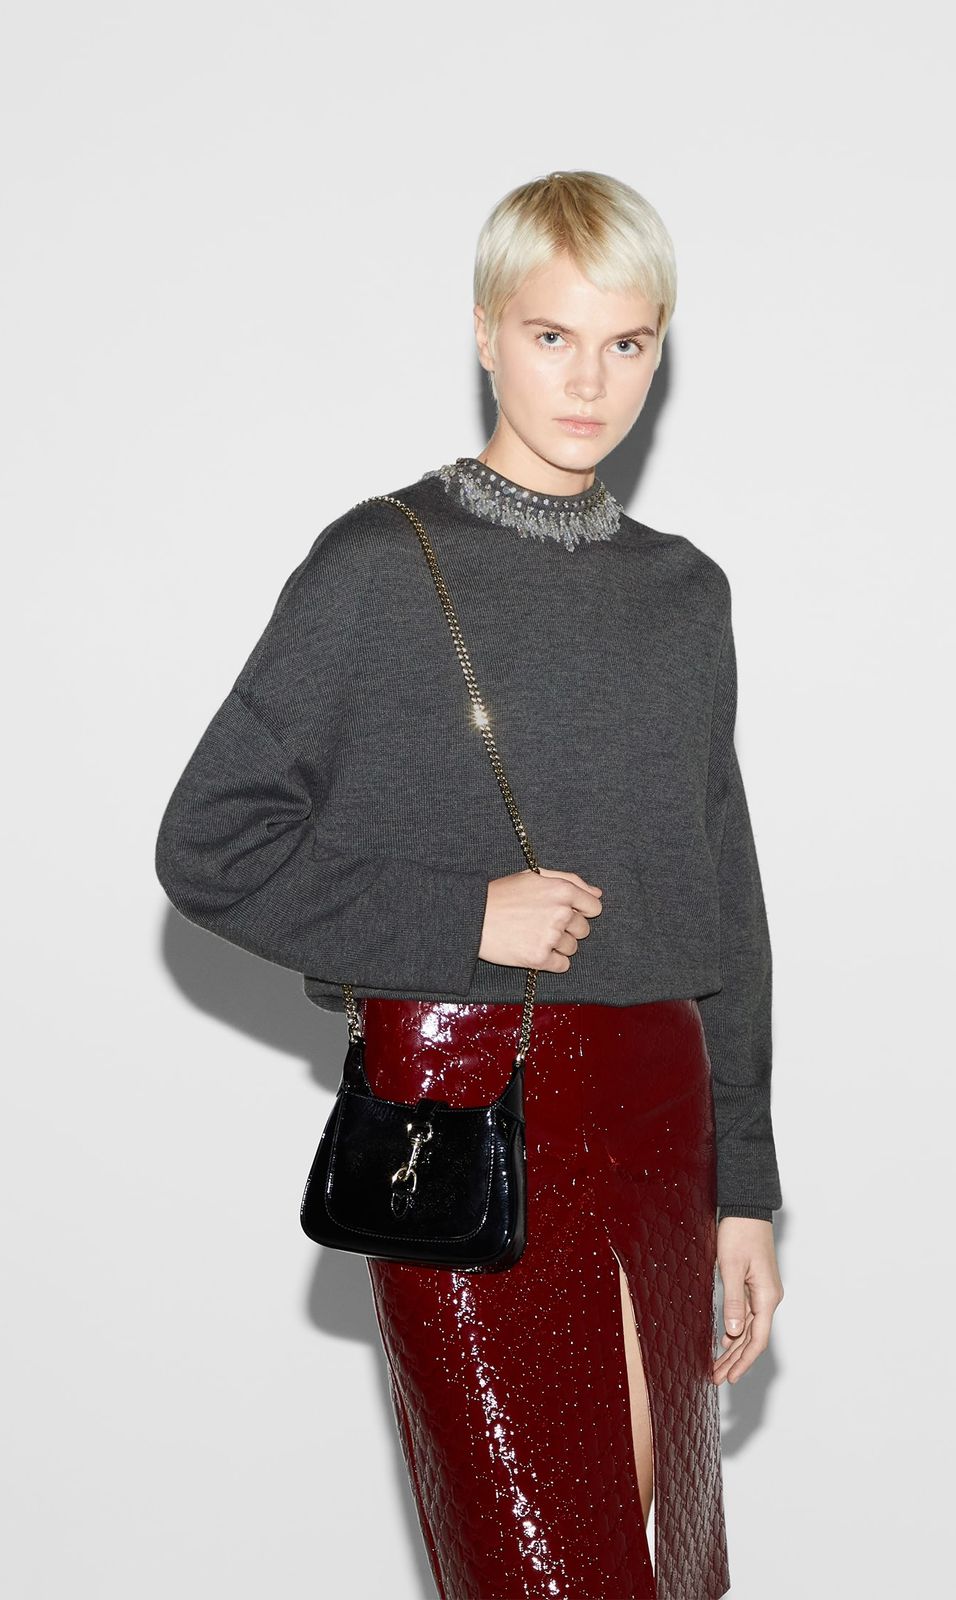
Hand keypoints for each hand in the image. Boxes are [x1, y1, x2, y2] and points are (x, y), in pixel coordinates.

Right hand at [478, 868, 602, 971]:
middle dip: (567, 928)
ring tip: (533, 935)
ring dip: (558, 945)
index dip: (581, 911)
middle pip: (583, 929)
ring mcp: (550, 936)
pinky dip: (551, 961)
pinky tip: (533, 949)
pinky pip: (562, 965)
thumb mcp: (535, 875)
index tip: (565, 913)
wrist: (472, 916)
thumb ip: (570, 880)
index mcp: (562, 890)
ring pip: (572, 948)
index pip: (594, 907)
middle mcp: (560, 912)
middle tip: (541, 923)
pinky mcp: (539, 958)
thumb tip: (597, 894)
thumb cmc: (502, 894)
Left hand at [713, 1218, 783, 1385]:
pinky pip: (747, 1315)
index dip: (743, 1361)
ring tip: (717, 1367)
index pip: (757, 1339)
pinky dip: (735, 1330)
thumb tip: (734, 1333)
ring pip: (749, 1328)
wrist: (747, 1208)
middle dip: (735, 1361)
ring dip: (734, 1348)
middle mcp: (768, 1298)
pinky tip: (725, 1341)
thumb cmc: (740, 1233)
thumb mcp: (731, 1267)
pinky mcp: (755, 1285)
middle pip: (753, 1338)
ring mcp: (763, 1292)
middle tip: (717, 1378)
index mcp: (766, 1296)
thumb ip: (733, 1301)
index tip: (729, 1378)